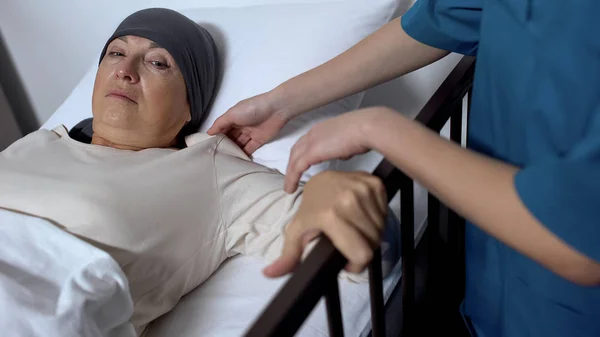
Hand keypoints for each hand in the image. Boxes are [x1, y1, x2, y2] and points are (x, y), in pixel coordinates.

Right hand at [206, 92, 287, 154]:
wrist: (276, 110)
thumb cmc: (252, 108)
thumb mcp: (232, 114)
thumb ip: (220, 123)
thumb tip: (208, 133)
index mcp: (233, 117)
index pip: (222, 128)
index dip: (216, 137)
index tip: (208, 147)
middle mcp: (241, 125)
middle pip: (230, 137)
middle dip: (224, 145)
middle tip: (215, 157)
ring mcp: (250, 133)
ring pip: (239, 144)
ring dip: (233, 151)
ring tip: (224, 162)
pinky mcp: (259, 141)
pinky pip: (249, 149)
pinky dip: (244, 154)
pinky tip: (236, 162)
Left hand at [263, 171, 387, 277]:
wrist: (320, 179)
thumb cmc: (310, 208)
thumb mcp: (297, 232)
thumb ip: (287, 256)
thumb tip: (270, 274)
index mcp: (331, 216)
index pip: (362, 253)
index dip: (357, 264)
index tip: (349, 262)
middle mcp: (350, 201)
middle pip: (373, 242)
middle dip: (363, 249)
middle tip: (350, 244)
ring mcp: (365, 190)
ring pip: (381, 228)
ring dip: (371, 234)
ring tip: (355, 230)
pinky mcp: (376, 183)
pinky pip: (385, 212)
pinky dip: (376, 219)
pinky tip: (362, 216)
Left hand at [284, 107, 391, 192]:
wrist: (367, 127)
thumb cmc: (365, 133)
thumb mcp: (349, 141)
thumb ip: (342, 148)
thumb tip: (341, 155)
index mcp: (322, 129)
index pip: (306, 142)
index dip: (301, 154)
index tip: (300, 166)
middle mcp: (314, 133)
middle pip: (296, 150)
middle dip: (292, 164)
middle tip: (291, 178)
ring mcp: (312, 141)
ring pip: (294, 159)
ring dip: (289, 174)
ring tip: (288, 188)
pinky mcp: (312, 151)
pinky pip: (297, 167)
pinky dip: (292, 178)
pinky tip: (290, 188)